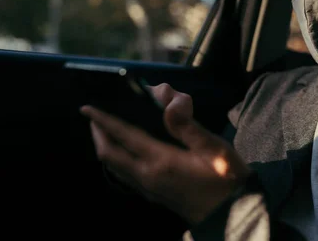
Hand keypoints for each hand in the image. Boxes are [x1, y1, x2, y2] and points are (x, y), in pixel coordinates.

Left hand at [80, 84, 251, 224]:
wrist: (232, 214)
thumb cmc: (227, 178)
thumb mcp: (214, 148)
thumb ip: (188, 126)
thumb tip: (167, 102)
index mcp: (160, 160)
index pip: (123, 136)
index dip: (103, 120)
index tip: (86, 108)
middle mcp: (147, 176)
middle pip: (109, 154)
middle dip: (98, 133)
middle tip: (94, 117)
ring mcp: (149, 189)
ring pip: (114, 167)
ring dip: (105, 147)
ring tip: (105, 131)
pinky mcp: (154, 196)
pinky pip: (124, 176)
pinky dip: (116, 160)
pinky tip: (124, 154)